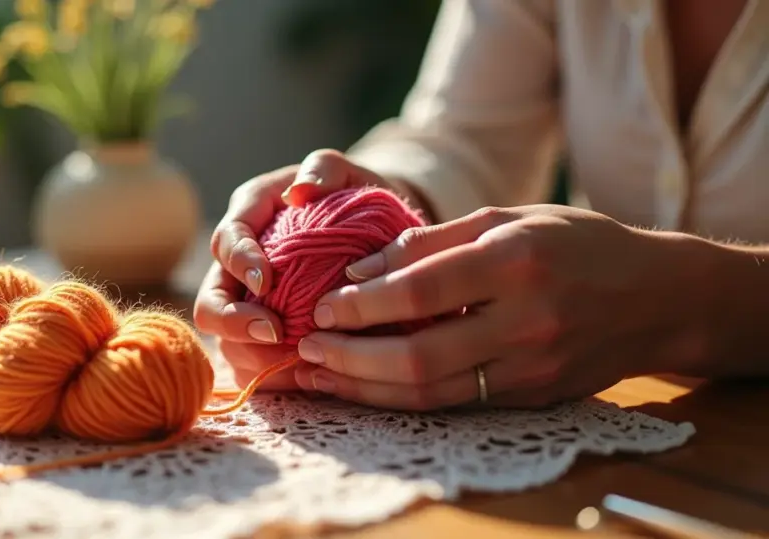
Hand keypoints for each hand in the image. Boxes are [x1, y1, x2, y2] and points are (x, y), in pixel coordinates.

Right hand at [193, 149, 427, 389]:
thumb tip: (301, 190)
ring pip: (227, 343)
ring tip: (295, 360)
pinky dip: (274, 377)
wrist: (375, 233)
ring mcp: (247, 306)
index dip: (239, 262)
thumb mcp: (346, 173)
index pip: (227, 240)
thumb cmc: (354, 197)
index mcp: (248, 217)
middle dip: (233, 322)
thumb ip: (324, 168)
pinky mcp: (263, 339)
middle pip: (210, 302)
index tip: (266, 281)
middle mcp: (238, 266)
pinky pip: (253, 367)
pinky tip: (306, 377)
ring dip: (254, 356)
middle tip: (273, 332)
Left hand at [293, 205, 704, 409]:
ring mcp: (533, 368)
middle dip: (352, 359)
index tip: (323, 306)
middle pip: (421, 357)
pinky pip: (457, 404)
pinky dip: (405, 399)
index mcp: (516, 262)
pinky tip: (368, 388)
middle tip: (308, 351)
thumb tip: (360, 268)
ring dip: (368, 390)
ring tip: (321, 378)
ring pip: (434, 393)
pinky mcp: (534, 397)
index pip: (422, 292)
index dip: (363, 304)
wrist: (659, 298)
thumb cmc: (578, 244)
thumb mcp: (510, 217)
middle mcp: (526, 321)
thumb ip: (434, 241)